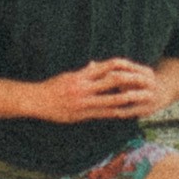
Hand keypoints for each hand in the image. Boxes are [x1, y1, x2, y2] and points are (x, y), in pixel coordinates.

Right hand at [36, 59, 163, 122]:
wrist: (36, 100)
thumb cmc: (51, 88)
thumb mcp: (67, 76)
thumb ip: (83, 72)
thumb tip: (94, 65)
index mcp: (81, 75)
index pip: (105, 67)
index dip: (120, 67)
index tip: (132, 67)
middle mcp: (84, 86)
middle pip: (111, 81)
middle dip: (127, 81)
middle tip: (142, 81)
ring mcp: (83, 101)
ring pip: (110, 99)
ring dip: (125, 99)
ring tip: (138, 98)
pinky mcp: (81, 113)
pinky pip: (102, 113)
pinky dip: (114, 113)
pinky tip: (123, 114)